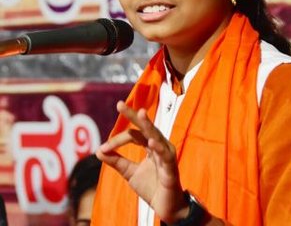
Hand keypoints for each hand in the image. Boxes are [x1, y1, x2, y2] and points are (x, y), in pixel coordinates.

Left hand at [96, 101, 188, 222]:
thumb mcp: (129, 173)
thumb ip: (116, 161)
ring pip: (155, 136)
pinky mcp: (171, 167)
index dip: (117, 139)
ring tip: (140, 114)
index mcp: (150, 145)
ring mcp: (166, 154)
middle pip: (145, 127)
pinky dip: (158, 147)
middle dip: (133, 115)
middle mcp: (159, 145)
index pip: (134, 134)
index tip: (102, 148)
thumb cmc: (151, 187)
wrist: (165, 207)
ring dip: (147, 125)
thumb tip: (98, 151)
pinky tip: (150, 142)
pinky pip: (165, 155)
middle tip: (119, 104)